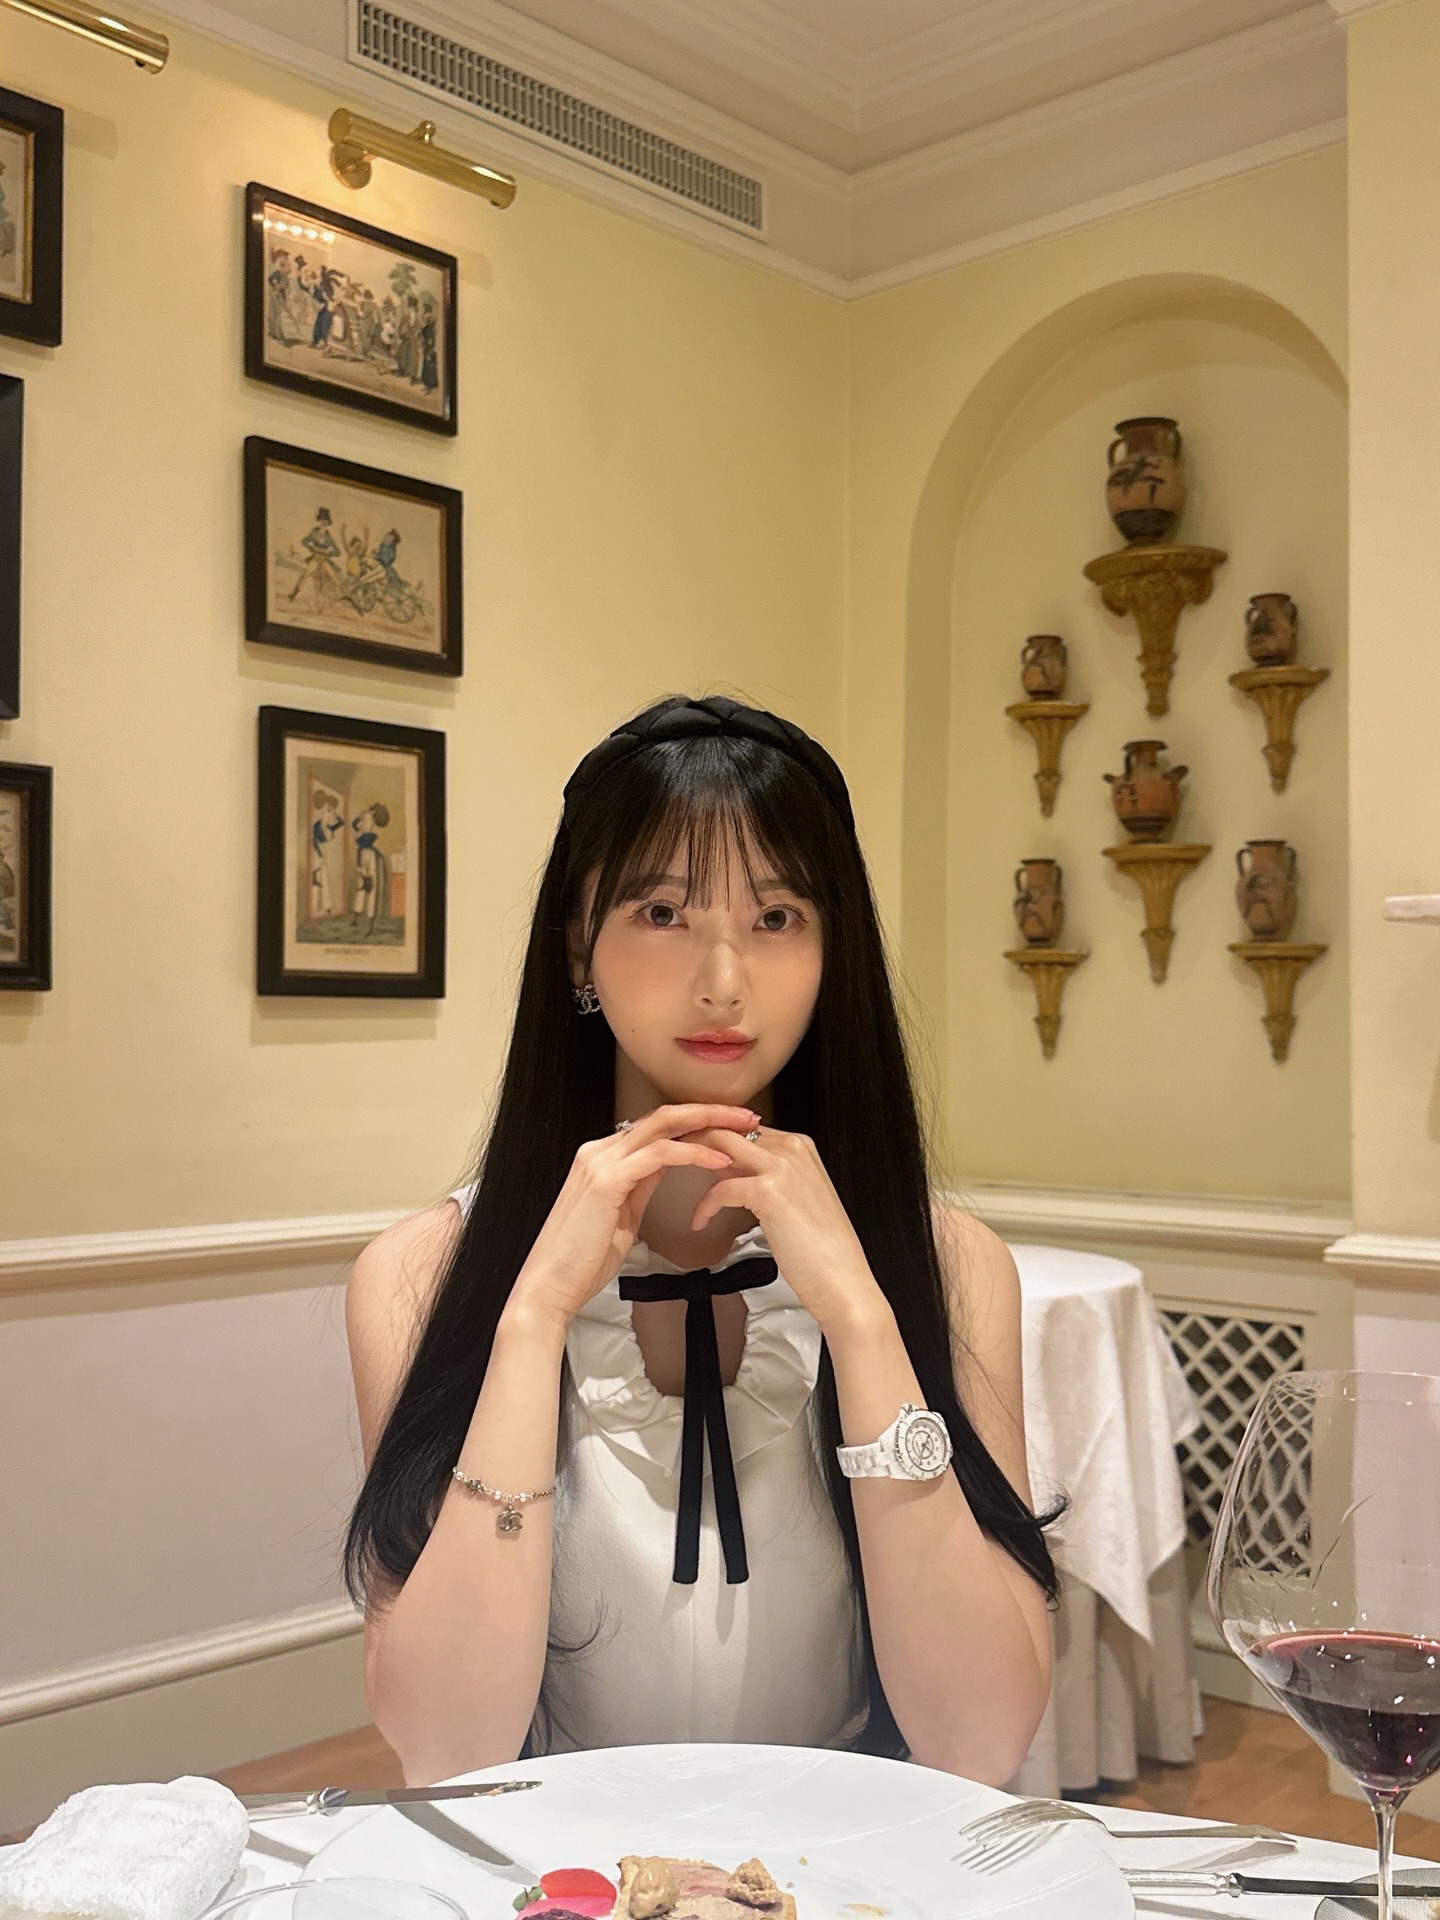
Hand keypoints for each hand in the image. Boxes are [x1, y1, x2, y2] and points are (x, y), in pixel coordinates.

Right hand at [506, 1105, 756, 1334]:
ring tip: (742, 1130)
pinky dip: (692, 1153)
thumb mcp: (620, 1215)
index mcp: (603, 1158)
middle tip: (747, 1116)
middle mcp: (599, 1151)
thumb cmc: (582, 1261)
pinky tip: (717, 1161)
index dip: (697, 1121)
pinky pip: (658, 1155)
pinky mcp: (606, 1180)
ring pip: (663, 1126)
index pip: (657, 1126)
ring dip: (708, 1124)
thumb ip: (639, 1187)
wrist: (549, 1286)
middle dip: (710, 1111)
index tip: (731, 1126)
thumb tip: (667, 1170)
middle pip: (664, 1116)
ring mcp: (600, 1162)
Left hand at [686, 1125, 889, 1338]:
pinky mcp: (768, 1192)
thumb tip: (730, 1171)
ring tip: (676, 1180)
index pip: (746, 1127)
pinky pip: (720, 1189)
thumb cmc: (823, 1251)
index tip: (693, 1150)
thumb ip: (769, 1178)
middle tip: (673, 1158)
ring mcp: (781, 1167)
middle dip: (696, 1140)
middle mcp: (792, 1149)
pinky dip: (704, 1206)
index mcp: (802, 1147)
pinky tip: (700, 1221)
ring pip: (719, 1145)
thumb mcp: (798, 1200)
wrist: (843, 1281)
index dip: (715, 1137)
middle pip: (729, 1127)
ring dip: (692, 1161)